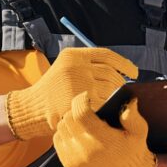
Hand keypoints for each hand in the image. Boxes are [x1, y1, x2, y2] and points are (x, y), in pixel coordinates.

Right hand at [5, 47, 136, 139]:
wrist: (31, 108)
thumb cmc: (53, 92)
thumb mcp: (65, 69)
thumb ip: (87, 66)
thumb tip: (121, 71)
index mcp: (73, 55)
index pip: (106, 55)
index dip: (124, 63)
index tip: (134, 72)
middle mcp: (75, 66)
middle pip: (111, 73)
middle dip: (120, 83)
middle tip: (123, 91)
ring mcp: (77, 83)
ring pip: (110, 88)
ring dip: (116, 96)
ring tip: (115, 102)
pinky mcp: (78, 102)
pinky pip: (103, 103)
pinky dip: (109, 108)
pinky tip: (108, 111)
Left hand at [53, 92, 156, 166]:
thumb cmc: (132, 147)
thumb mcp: (139, 131)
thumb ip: (133, 117)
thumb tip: (129, 102)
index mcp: (104, 141)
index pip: (81, 114)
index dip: (81, 101)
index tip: (86, 96)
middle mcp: (87, 151)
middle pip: (68, 118)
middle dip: (76, 111)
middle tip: (86, 112)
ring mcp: (76, 159)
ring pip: (61, 127)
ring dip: (70, 122)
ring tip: (83, 123)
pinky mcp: (69, 164)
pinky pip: (57, 139)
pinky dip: (65, 134)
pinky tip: (78, 135)